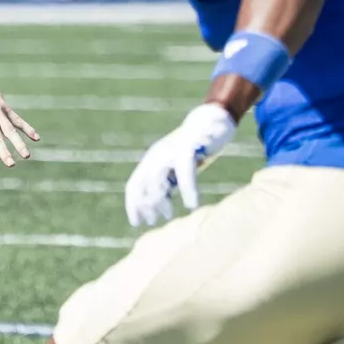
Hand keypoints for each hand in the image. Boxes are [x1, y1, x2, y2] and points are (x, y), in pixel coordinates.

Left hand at [124, 102, 236, 227]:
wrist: (211, 120)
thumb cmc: (193, 150)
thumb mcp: (175, 170)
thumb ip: (167, 184)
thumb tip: (160, 208)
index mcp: (151, 161)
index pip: (134, 185)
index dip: (133, 205)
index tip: (137, 223)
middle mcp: (157, 155)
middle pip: (143, 184)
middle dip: (146, 205)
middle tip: (153, 220)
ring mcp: (171, 151)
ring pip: (159, 179)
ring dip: (161, 200)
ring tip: (165, 215)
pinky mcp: (189, 147)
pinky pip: (185, 172)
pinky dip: (188, 190)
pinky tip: (191, 204)